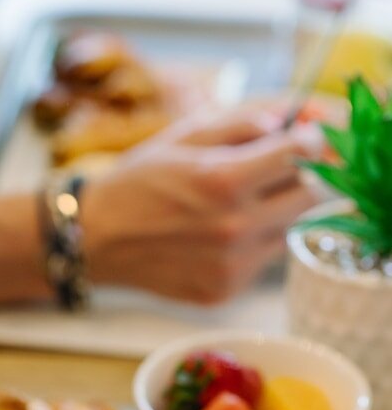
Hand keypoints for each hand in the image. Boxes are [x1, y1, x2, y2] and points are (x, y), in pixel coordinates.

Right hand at [81, 108, 322, 303]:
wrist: (97, 240)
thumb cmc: (139, 182)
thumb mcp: (186, 135)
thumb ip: (245, 122)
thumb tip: (295, 119)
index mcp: (223, 181)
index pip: (304, 154)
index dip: (313, 139)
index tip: (308, 135)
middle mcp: (233, 228)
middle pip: (310, 196)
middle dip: (308, 174)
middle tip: (290, 165)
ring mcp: (232, 265)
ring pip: (289, 230)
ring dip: (279, 210)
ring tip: (242, 201)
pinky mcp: (226, 290)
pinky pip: (262, 260)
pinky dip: (254, 242)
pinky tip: (220, 234)